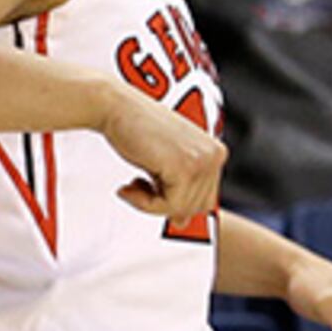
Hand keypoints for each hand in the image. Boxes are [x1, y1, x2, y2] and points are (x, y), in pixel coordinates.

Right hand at [95, 81, 221, 223]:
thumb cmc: (134, 131)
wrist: (116, 108)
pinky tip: (129, 185)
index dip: (173, 201)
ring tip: (131, 185)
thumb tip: (183, 223)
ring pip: (182, 209)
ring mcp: (203, 161)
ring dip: (149, 204)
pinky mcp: (185, 168)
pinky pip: (168, 206)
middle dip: (162, 204)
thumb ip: (179, 187)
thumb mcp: (165, 161)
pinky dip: (143, 203)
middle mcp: (215, 155)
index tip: (146, 187)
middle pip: (196, 207)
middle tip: (135, 187)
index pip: (205, 200)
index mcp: (215, 152)